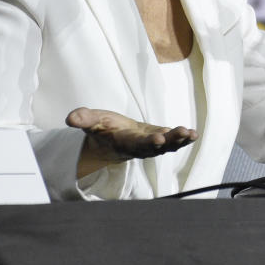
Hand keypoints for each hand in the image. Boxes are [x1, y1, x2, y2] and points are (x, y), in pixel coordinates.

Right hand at [66, 107, 197, 177]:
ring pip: (167, 146)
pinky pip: (173, 142)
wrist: (111, 137)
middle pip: (156, 147)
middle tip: (180, 134)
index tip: (158, 138)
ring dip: (179, 140)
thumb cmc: (103, 128)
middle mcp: (140, 146)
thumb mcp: (91, 121)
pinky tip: (194, 134)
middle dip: (168, 141)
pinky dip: (183, 139)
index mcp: (124, 142)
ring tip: (191, 134)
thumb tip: (70, 118)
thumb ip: (83, 119)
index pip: (136, 144)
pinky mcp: (161, 139)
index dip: (147, 142)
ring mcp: (152, 144)